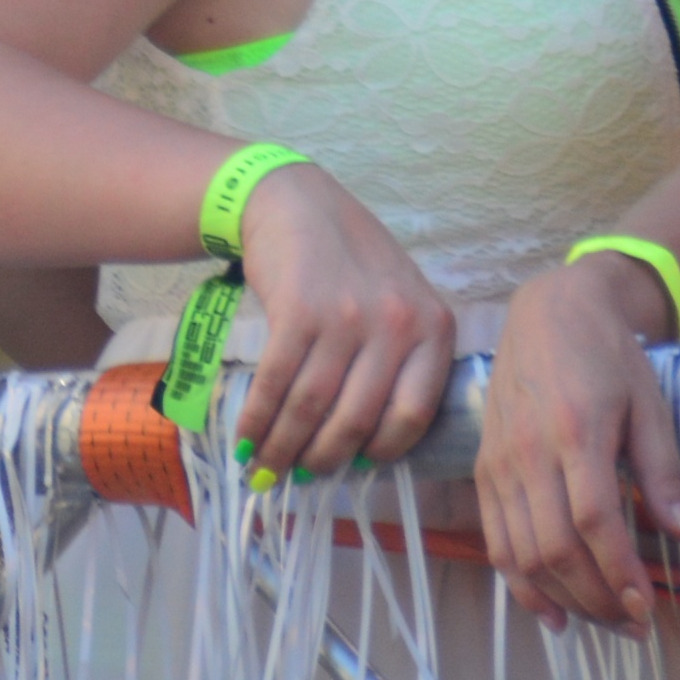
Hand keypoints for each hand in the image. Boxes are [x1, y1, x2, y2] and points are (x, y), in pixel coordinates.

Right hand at [214, 160, 458, 488]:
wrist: (295, 201)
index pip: (414, 415)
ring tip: (266, 468)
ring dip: (283, 448)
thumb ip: (398, 362)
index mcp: (433, 327)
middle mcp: (397, 323)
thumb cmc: (351, 260)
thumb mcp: (400, 301)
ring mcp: (347, 316)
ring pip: (312, 408)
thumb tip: (366, 447)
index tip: (356, 466)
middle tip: (301, 478)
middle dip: (323, 461)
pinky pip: (277, 384)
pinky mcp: (299, 310)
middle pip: (357, 421)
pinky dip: (257, 420)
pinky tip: (245, 439)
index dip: (380, 452)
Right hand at [477, 250, 679, 630]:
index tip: (647, 607)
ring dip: (564, 600)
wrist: (548, 310)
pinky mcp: (484, 469)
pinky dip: (520, 584)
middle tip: (634, 624)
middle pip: (554, 547)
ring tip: (602, 621)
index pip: (593, 520)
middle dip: (596, 599)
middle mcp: (529, 451)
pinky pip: (496, 540)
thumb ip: (663, 471)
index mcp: (577, 430)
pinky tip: (552, 612)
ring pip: (522, 553)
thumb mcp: (649, 403)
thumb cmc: (607, 354)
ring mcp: (500, 462)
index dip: (619, 573)